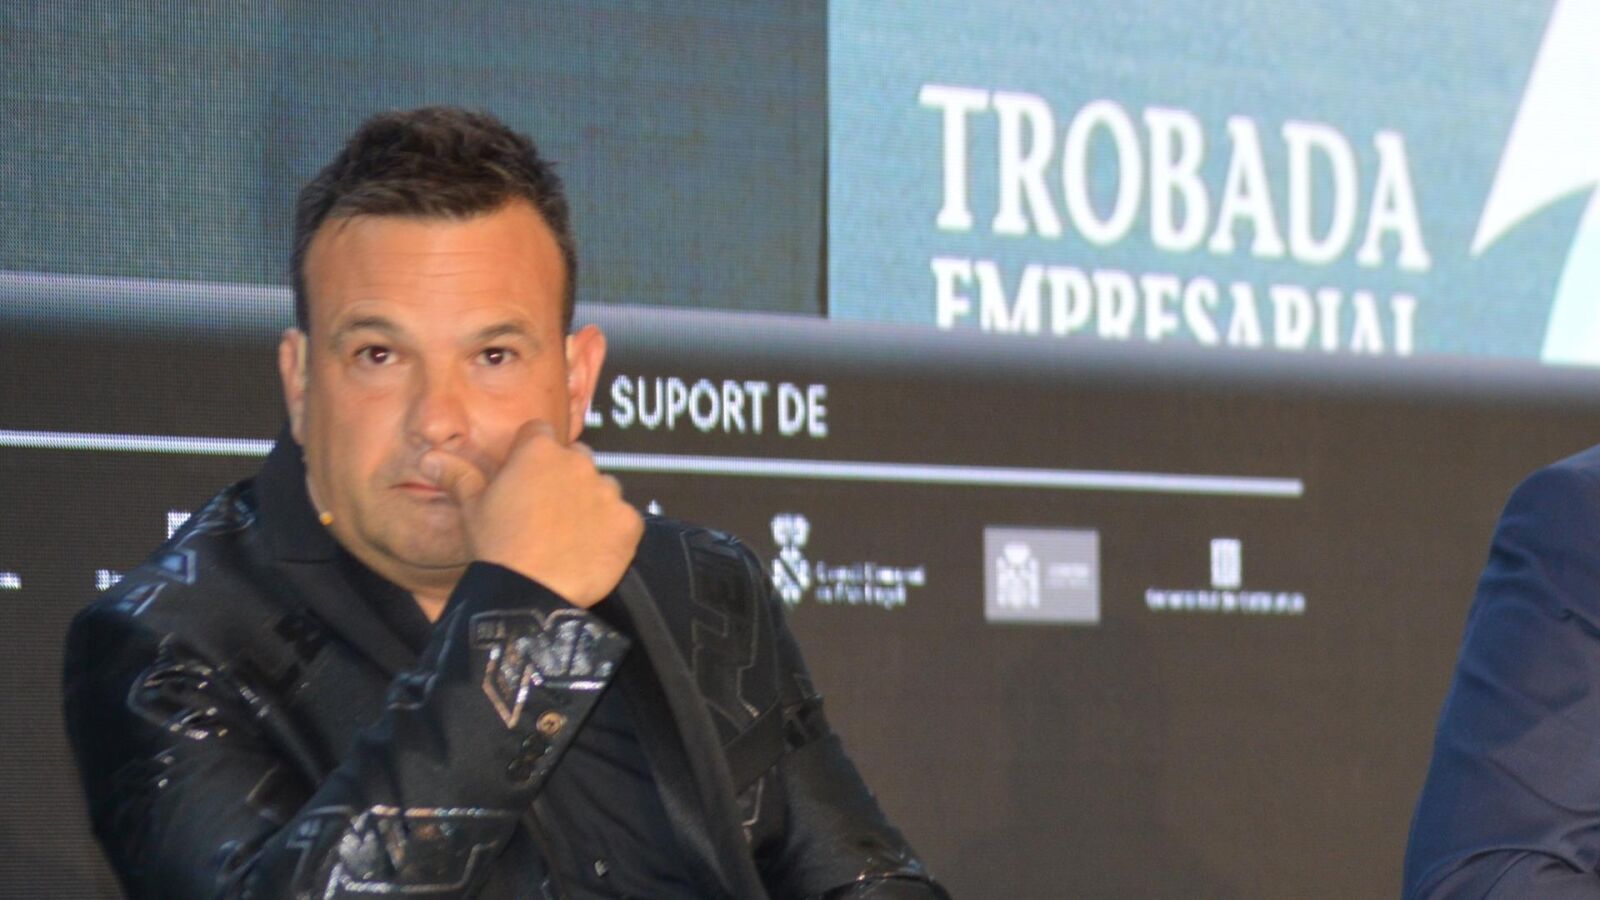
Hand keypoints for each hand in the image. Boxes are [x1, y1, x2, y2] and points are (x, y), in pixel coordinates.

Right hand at [422, 421, 642, 607]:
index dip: (531, 455)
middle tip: (547, 514)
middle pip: (575, 459)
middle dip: (565, 478)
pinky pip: (625, 520)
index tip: (525, 480)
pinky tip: (591, 552)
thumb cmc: (496, 546)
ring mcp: (608, 492)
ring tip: (569, 537)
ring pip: (603, 489)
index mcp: (539, 450)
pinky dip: (613, 533)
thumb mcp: (472, 507)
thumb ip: (457, 475)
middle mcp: (579, 462)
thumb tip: (430, 458)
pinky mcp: (629, 522)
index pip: (539, 434)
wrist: (528, 593)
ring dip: (591, 505)